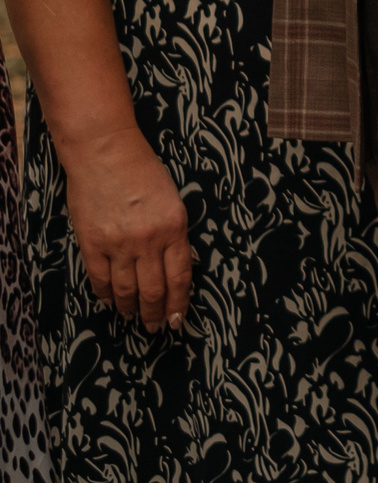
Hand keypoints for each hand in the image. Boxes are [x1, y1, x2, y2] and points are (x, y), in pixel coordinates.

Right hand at [59, 127, 192, 331]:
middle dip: (154, 314)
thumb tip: (178, 267)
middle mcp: (148, 240)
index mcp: (175, 228)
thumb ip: (175, 235)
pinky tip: (111, 302)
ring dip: (129, 309)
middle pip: (153, 290)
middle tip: (154, 329)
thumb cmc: (145, 173)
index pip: (180, 277)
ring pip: (126, 289)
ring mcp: (118, 243)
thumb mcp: (174, 202)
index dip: (178, 303)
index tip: (178, 320)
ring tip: (132, 319)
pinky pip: (99, 279)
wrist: (106, 153)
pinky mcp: (92, 243)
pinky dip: (106, 295)